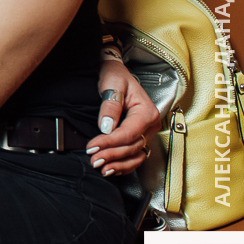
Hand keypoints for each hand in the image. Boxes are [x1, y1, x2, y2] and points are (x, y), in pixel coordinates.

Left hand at [87, 58, 158, 175]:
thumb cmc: (116, 77)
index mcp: (147, 112)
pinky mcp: (140, 137)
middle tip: (94, 160)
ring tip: (102, 168)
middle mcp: (151, 125)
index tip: (92, 147)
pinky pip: (136, 155)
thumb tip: (106, 127)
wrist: (118, 75)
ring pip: (136, 155)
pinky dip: (125, 164)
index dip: (110, 143)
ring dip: (119, 164)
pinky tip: (112, 168)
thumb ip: (110, 106)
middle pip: (132, 146)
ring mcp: (147, 133)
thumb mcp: (112, 85)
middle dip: (112, 155)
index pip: (129, 134)